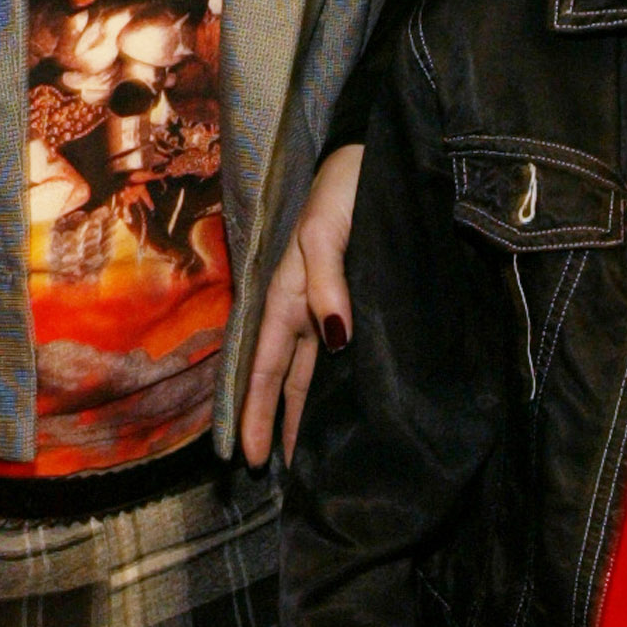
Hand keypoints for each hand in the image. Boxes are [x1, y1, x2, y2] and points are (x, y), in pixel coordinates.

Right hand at [239, 144, 363, 467]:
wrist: (376, 153)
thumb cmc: (346, 187)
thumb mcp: (328, 230)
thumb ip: (327, 282)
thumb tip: (333, 340)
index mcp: (289, 293)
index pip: (268, 366)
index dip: (258, 410)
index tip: (249, 457)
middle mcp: (306, 305)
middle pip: (285, 377)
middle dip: (276, 421)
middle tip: (273, 473)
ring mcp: (330, 303)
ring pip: (310, 370)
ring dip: (302, 409)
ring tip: (303, 453)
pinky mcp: (356, 297)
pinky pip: (336, 353)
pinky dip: (330, 383)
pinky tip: (338, 404)